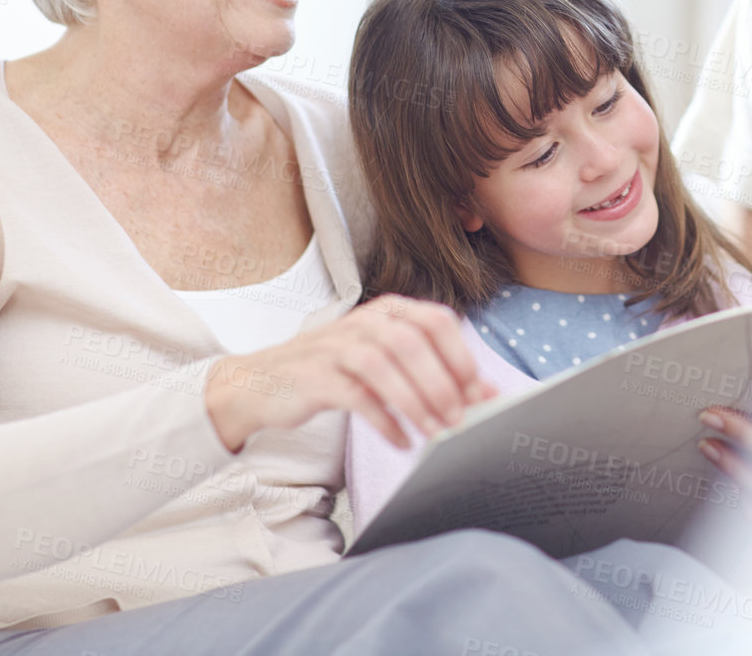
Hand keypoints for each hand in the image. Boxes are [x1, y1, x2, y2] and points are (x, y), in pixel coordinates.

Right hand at [203, 294, 495, 452]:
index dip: (463, 358)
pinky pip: (357, 397)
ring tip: (435, 433)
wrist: (262, 383)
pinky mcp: (315, 376)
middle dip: (444, 385)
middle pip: (415, 343)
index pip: (438, 321)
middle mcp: (364, 320)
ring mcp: (336, 345)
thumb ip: (433, 371)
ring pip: (387, 368)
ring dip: (417, 404)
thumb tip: (488, 393)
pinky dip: (385, 421)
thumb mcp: (385, 363)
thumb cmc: (335, 372)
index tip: (480, 394)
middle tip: (461, 420)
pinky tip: (401, 441)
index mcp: (388, 310)